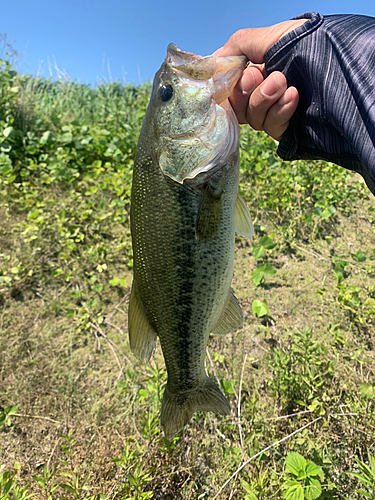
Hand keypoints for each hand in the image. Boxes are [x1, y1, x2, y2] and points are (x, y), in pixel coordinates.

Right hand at [217, 19, 306, 140]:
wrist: (339, 65)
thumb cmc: (307, 45)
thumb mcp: (269, 38)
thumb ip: (238, 45)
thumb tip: (216, 58)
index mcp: (258, 70)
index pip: (229, 87)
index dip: (227, 85)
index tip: (231, 76)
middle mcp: (264, 92)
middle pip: (236, 106)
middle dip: (244, 91)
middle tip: (256, 77)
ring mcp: (275, 111)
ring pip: (252, 117)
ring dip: (263, 98)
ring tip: (281, 82)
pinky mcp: (287, 128)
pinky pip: (271, 126)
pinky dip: (279, 111)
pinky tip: (292, 96)